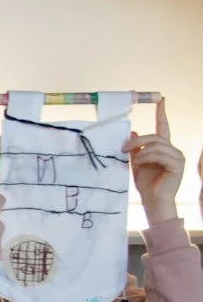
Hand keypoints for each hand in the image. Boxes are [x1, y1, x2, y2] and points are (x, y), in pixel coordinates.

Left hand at [124, 98, 183, 223]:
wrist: (152, 200)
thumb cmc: (146, 184)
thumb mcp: (137, 163)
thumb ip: (136, 148)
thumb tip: (132, 132)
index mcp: (164, 149)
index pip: (163, 127)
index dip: (161, 113)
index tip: (161, 100)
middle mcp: (173, 150)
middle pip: (155, 136)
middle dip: (137, 141)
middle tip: (123, 149)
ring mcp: (178, 157)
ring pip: (156, 145)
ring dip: (140, 152)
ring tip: (134, 162)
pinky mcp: (178, 165)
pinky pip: (159, 155)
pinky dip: (146, 158)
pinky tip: (139, 164)